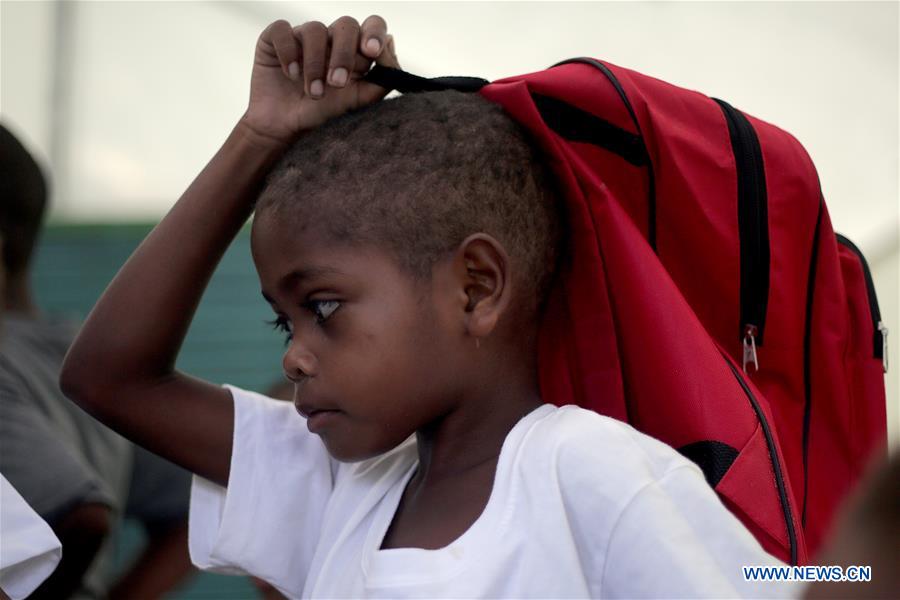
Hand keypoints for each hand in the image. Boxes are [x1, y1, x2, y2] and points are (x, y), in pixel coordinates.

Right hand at [241, 16, 399, 143]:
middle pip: (346, 25)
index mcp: (354, 49)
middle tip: (337, 83)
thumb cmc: (323, 113)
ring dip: (315, 64)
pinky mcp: (275, 39)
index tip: (371, 52)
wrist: (285, 128)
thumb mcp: (357, 102)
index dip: (374, 33)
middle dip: (343, 54)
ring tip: (314, 93)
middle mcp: (330, 38)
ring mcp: (303, 36)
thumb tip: (391, 45)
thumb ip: (380, 80)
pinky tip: (291, 74)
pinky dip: (288, 52)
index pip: (371, 26)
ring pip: (315, 29)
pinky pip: (283, 30)